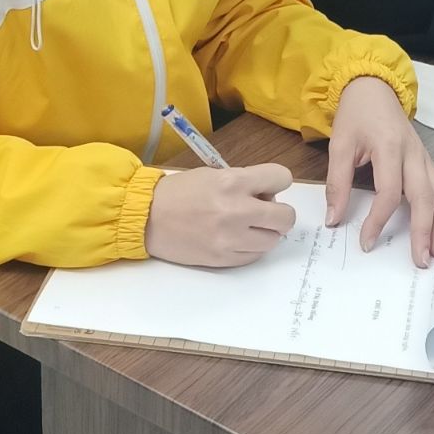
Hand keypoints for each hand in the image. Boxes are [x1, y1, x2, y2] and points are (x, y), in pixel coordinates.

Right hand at [145, 163, 295, 267]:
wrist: (147, 218)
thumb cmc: (179, 193)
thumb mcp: (213, 175)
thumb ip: (244, 182)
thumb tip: (267, 196)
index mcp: (233, 182)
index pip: (281, 178)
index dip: (277, 181)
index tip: (268, 187)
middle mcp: (236, 210)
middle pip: (286, 217)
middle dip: (279, 213)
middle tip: (264, 212)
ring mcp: (230, 238)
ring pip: (273, 240)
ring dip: (265, 232)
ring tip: (246, 226)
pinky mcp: (223, 259)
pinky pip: (254, 256)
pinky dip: (250, 248)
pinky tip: (235, 239)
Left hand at [325, 76, 433, 269]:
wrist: (374, 88)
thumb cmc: (356, 115)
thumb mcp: (339, 144)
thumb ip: (337, 182)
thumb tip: (334, 219)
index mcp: (389, 148)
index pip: (389, 193)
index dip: (378, 221)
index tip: (366, 242)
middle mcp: (414, 154)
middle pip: (425, 198)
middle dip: (423, 232)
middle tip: (420, 261)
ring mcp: (425, 157)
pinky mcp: (428, 161)